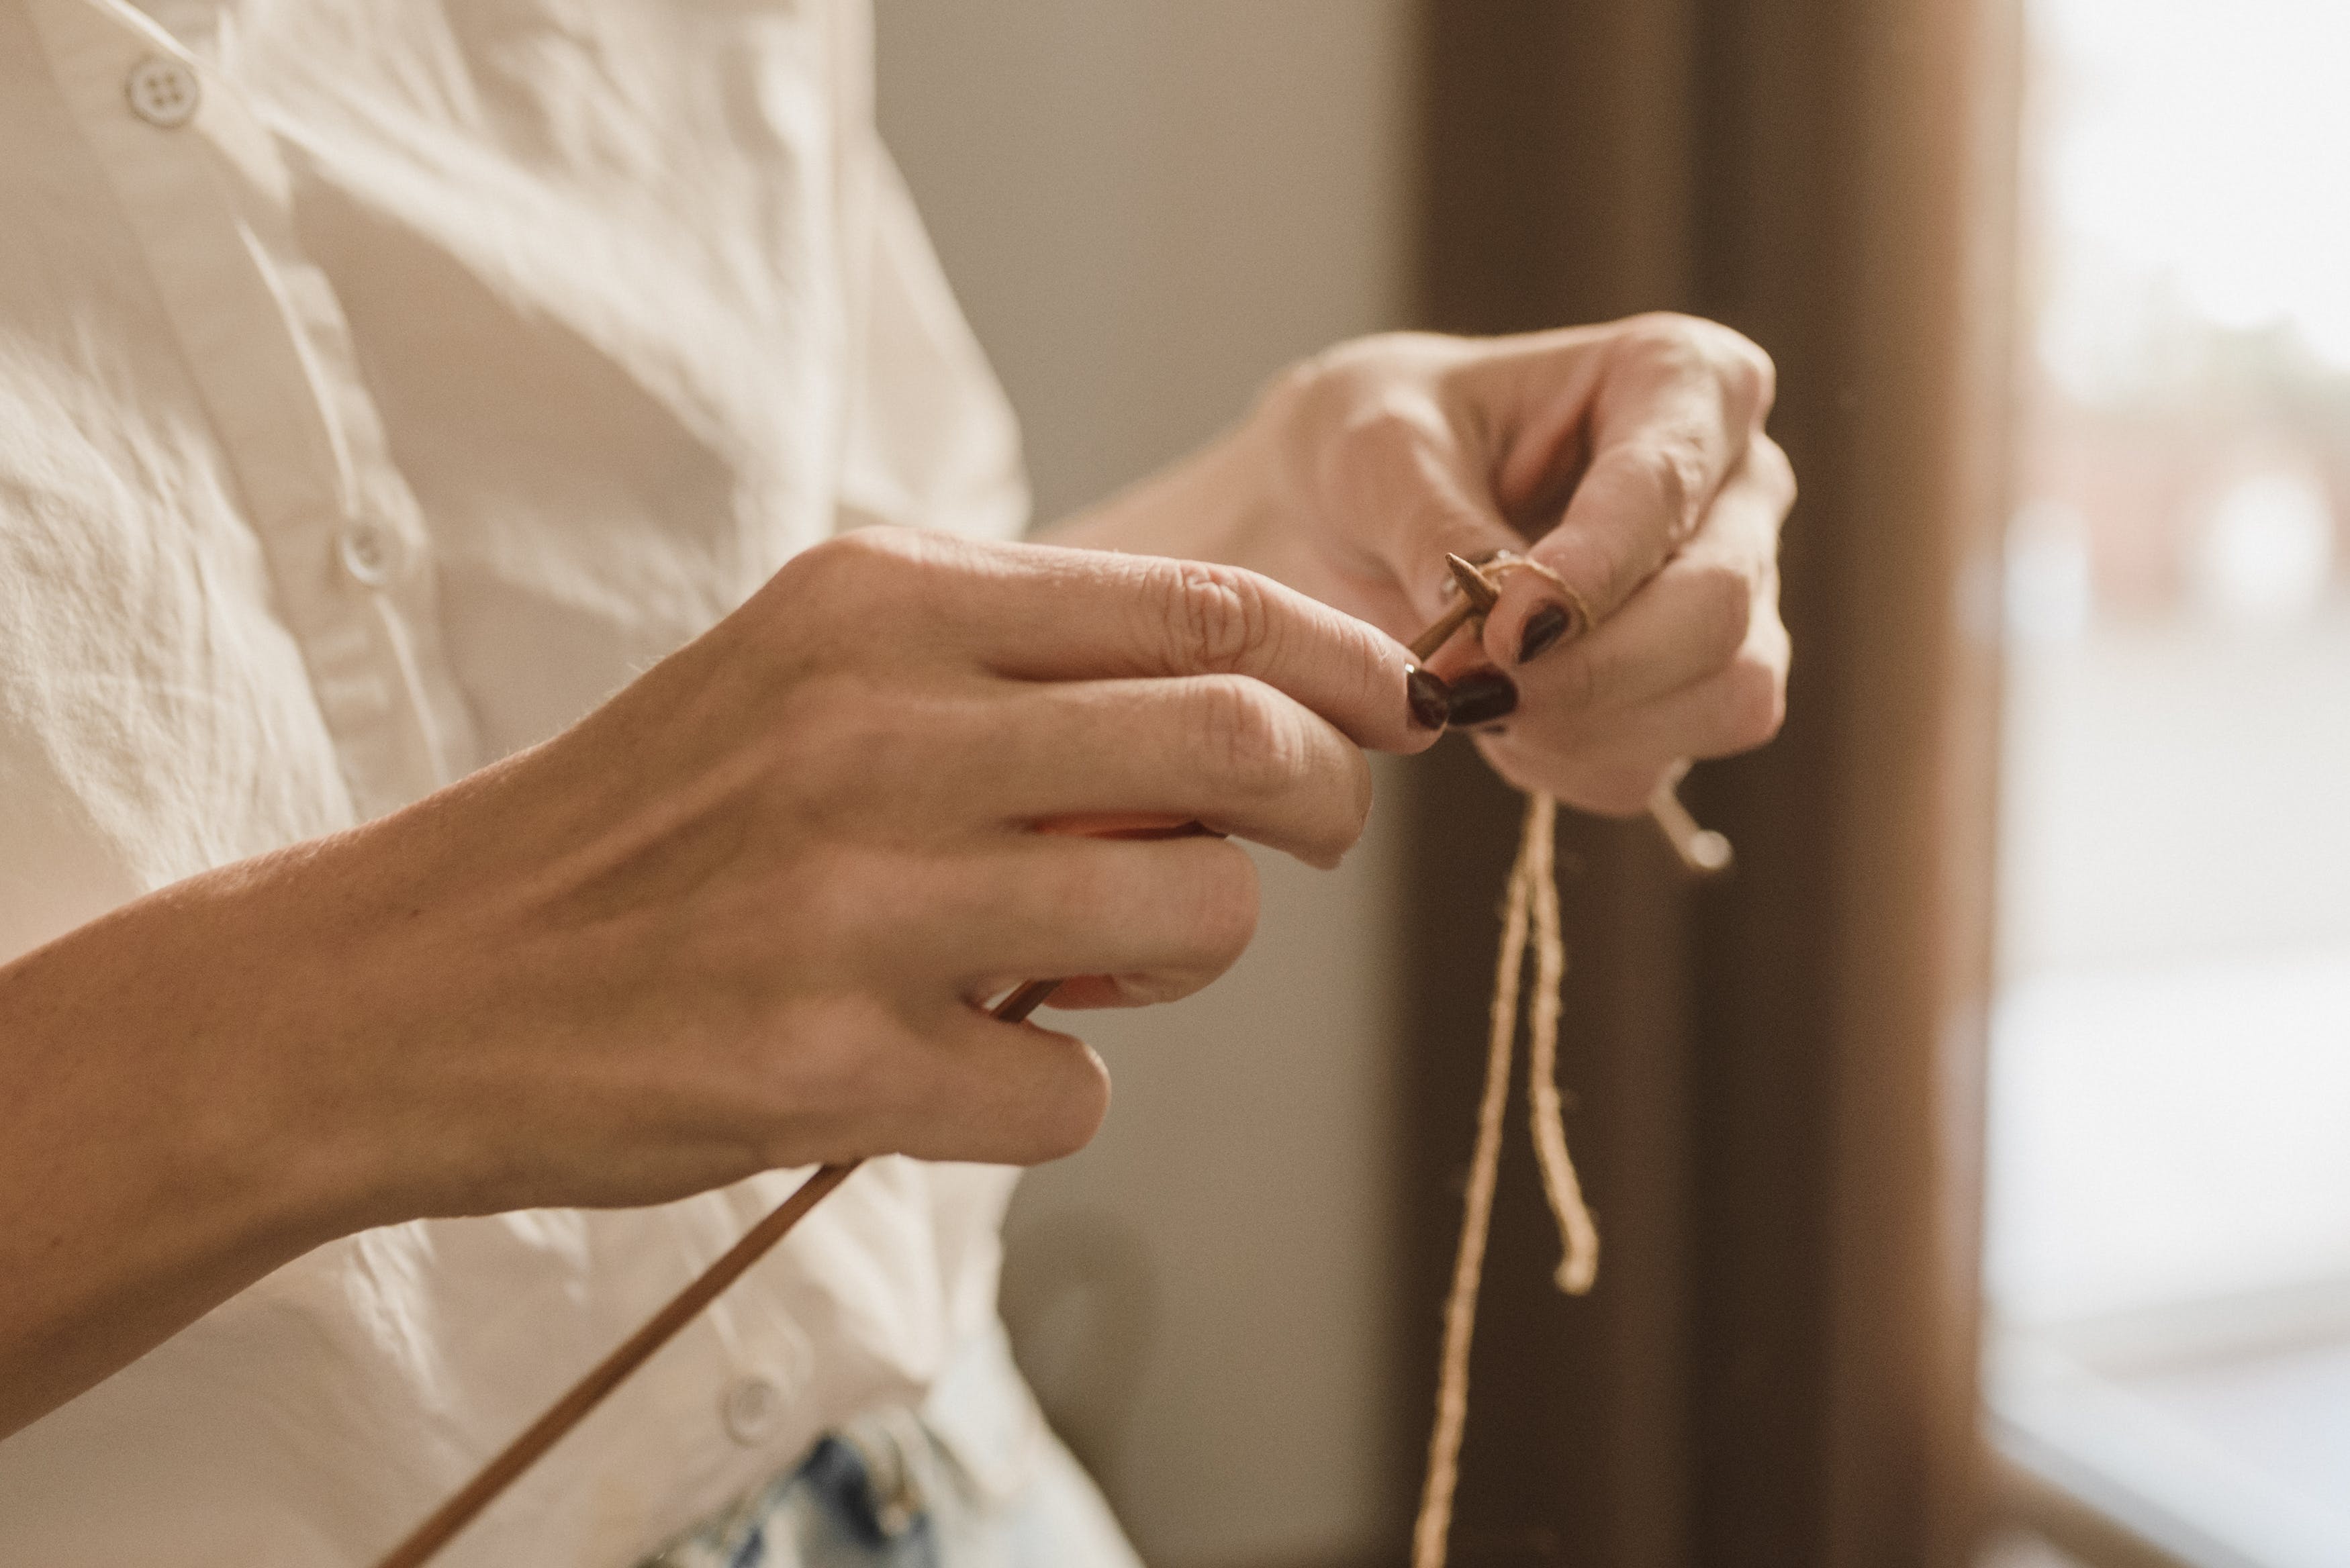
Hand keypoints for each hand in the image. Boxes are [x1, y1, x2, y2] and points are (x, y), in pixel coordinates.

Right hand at [0, 527, 1437, 1430]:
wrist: (410, 980)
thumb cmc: (641, 828)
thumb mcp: (803, 676)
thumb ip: (1001, 675)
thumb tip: (1234, 719)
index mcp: (872, 601)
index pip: (1195, 603)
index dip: (1339, 660)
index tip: (1395, 706)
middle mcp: (871, 727)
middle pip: (1240, 740)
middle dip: (1321, 801)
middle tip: (1303, 839)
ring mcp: (851, 900)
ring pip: (1194, 914)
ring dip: (1189, 950)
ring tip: (1101, 961)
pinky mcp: (825, 1065)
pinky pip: (1072, 1088)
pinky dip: (1052, 1088)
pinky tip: (954, 1068)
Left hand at [1077, 314, 1793, 814]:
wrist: (1342, 513)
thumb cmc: (1375, 442)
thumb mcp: (1375, 453)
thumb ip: (1438, 530)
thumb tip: (1501, 633)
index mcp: (1676, 379)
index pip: (1668, 484)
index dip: (1594, 571)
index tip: (1504, 631)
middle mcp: (1733, 489)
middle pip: (1721, 605)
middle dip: (1595, 670)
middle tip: (1472, 690)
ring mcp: (1730, 601)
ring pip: (1723, 696)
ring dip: (1586, 728)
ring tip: (1472, 700)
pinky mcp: (1688, 698)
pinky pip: (1657, 764)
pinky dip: (1566, 765)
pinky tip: (1494, 727)